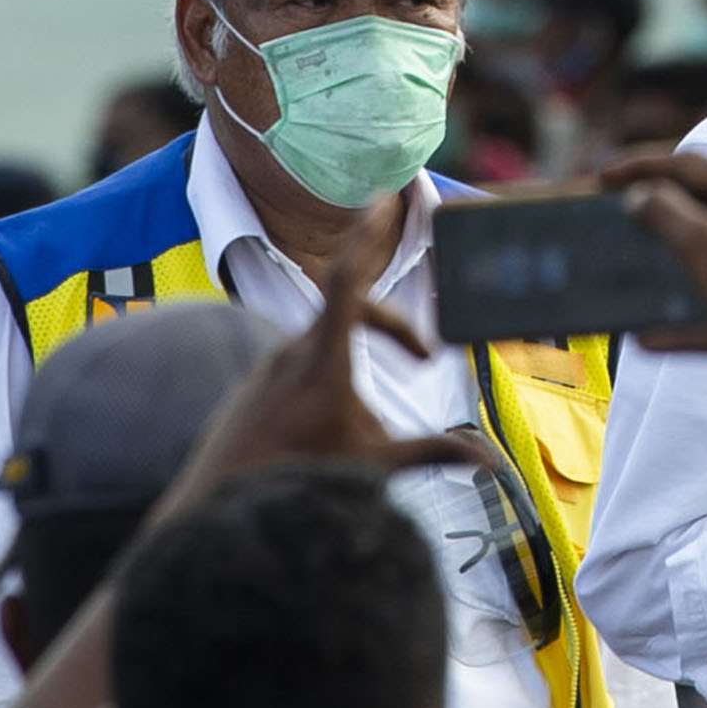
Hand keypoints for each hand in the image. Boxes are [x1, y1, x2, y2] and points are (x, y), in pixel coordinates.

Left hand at [162, 202, 481, 511]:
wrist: (219, 502)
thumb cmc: (298, 480)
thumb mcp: (373, 464)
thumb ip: (429, 452)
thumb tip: (487, 459)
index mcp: (323, 360)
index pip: (347, 282)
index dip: (366, 237)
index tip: (384, 205)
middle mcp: (292, 350)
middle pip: (350, 304)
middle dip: (393, 316)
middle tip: (421, 337)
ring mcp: (270, 362)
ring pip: (329, 338)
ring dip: (365, 353)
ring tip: (388, 389)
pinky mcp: (257, 379)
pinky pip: (302, 358)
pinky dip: (334, 369)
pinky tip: (331, 415)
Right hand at [604, 154, 706, 365]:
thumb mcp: (701, 243)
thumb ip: (666, 212)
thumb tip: (641, 195)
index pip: (691, 164)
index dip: (643, 166)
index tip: (605, 178)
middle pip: (704, 205)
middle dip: (659, 212)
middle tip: (625, 216)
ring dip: (672, 261)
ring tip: (640, 266)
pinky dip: (688, 317)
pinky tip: (653, 339)